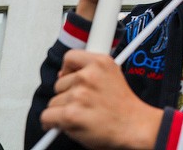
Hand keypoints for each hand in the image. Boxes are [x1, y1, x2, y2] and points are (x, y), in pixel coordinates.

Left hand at [40, 50, 162, 148]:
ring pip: (53, 102)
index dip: (68, 70)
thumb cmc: (124, 106)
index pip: (70, 57)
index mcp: (102, 62)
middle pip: (59, 83)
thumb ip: (91, 70)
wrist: (135, 126)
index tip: (70, 77)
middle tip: (84, 104)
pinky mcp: (71, 114)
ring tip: (83, 115)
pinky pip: (47, 117)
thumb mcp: (114, 75)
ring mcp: (79, 94)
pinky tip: (67, 124)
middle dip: (67, 95)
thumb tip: (64, 74)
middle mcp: (89, 75)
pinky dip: (52, 123)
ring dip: (62, 110)